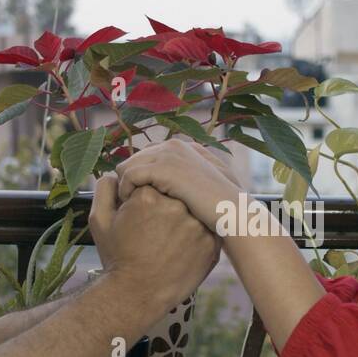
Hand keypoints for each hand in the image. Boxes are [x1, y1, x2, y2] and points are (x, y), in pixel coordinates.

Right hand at [89, 173, 219, 311]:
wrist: (137, 295)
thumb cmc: (117, 258)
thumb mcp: (100, 221)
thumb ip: (105, 189)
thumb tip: (116, 173)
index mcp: (148, 196)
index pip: (152, 181)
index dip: (146, 196)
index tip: (141, 214)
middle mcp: (176, 206)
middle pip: (174, 192)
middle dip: (165, 204)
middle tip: (154, 228)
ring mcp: (197, 225)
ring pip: (192, 208)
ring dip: (183, 217)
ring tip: (168, 238)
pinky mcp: (211, 242)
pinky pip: (206, 227)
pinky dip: (196, 233)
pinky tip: (181, 246)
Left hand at [115, 140, 242, 230]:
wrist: (234, 212)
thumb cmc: (224, 207)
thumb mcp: (207, 186)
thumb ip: (190, 177)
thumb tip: (176, 184)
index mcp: (184, 147)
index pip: (148, 155)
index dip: (140, 176)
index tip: (137, 196)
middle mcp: (174, 144)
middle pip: (134, 159)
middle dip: (128, 180)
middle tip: (127, 203)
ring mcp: (168, 153)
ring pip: (127, 166)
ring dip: (124, 186)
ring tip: (127, 207)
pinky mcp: (163, 167)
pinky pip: (128, 175)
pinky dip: (125, 191)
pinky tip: (129, 207)